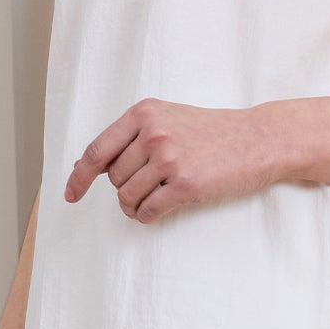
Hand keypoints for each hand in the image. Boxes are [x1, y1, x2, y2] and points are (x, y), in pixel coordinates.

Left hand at [64, 96, 284, 223]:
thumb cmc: (213, 131)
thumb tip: (84, 166)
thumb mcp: (168, 119)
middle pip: (114, 179)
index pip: (97, 150)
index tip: (71, 194)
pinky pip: (148, 211)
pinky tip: (162, 208)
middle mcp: (154, 133)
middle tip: (152, 183)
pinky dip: (148, 216)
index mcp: (145, 113)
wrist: (258, 139)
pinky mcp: (186, 185)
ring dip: (136, 205)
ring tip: (156, 197)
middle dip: (126, 187)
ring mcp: (170, 159)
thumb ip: (130, 137)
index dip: (79, 177)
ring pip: (127, 197)